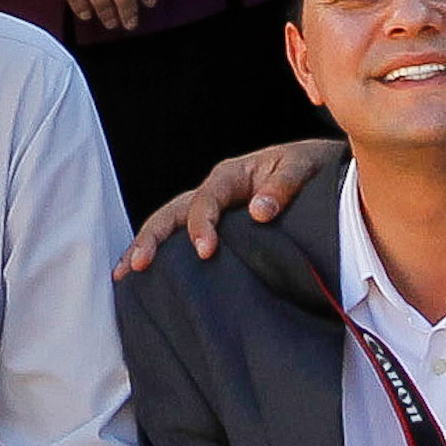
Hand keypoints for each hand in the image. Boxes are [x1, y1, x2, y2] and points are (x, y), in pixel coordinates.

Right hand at [117, 138, 344, 276]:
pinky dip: (161, 254)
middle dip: (152, 237)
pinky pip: (181, 236)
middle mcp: (215, 191)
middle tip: (139, 265)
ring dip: (146, 246)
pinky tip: (144, 276)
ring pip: (169, 224)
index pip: (206, 200)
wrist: (321, 172)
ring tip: (123, 273)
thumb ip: (283, 187)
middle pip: (173, 211)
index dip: (201, 225)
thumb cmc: (313, 169)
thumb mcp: (303, 169)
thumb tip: (259, 212)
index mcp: (232, 175)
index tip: (204, 251)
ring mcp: (211, 210)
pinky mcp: (216, 227)